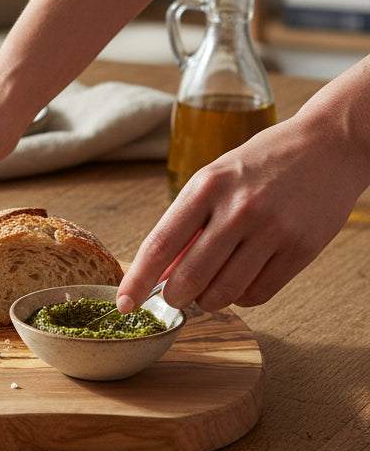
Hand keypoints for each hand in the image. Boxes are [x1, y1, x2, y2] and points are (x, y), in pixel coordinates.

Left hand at [118, 110, 369, 312]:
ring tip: (208, 290)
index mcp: (206, 187)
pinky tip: (241, 281)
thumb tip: (158, 274)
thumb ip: (185, 224)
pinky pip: (258, 295)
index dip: (138, 282)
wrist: (328, 146)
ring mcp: (272, 230)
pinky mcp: (301, 249)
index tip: (123, 304)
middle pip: (189, 278)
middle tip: (176, 295)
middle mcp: (238, 209)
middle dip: (175, 297)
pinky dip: (241, 298)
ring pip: (223, 294)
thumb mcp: (213, 179)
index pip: (160, 245)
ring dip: (207, 301)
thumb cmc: (259, 165)